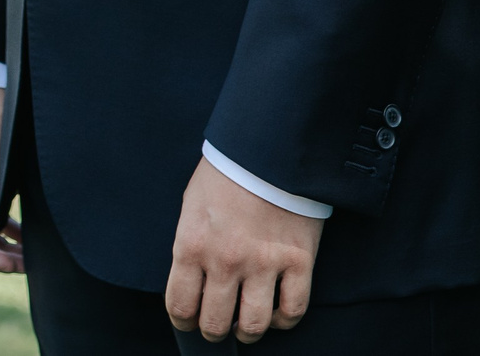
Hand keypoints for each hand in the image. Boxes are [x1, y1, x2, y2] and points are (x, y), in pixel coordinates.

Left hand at [165, 157, 320, 343]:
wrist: (267, 148)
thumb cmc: (224, 175)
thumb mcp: (191, 208)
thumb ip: (190, 247)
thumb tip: (191, 282)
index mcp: (191, 245)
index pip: (180, 306)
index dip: (184, 321)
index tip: (189, 321)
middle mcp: (225, 261)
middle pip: (216, 323)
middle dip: (213, 331)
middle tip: (217, 326)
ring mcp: (264, 264)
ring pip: (254, 325)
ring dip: (248, 332)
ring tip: (245, 326)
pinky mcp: (299, 262)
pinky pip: (293, 310)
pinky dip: (284, 320)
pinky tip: (276, 313)